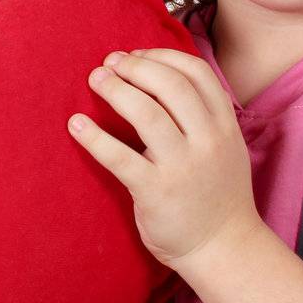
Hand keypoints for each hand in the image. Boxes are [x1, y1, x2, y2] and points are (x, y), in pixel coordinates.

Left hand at [67, 46, 261, 271]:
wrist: (224, 249)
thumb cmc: (216, 194)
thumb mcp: (227, 147)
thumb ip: (203, 116)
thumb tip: (158, 78)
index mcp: (225, 126)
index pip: (196, 73)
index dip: (162, 56)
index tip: (136, 54)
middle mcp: (207, 141)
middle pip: (170, 85)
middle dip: (135, 67)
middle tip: (109, 63)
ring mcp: (183, 167)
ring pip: (147, 113)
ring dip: (115, 90)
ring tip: (95, 79)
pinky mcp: (156, 192)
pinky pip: (120, 157)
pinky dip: (94, 137)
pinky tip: (76, 124)